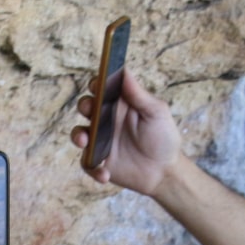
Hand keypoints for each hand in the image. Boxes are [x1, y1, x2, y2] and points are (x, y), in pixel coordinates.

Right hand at [71, 69, 183, 196]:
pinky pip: (87, 163)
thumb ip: (139, 94)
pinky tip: (105, 174)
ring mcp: (101, 141)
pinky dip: (93, 168)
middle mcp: (107, 120)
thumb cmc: (164, 138)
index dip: (96, 84)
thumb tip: (124, 71)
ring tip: (84, 141)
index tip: (97, 85)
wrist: (166, 172)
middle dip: (84, 106)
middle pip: (87, 107)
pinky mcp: (100, 161)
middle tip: (90, 110)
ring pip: (79, 133)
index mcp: (120, 104)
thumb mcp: (156, 113)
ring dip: (78, 136)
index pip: (102, 88)